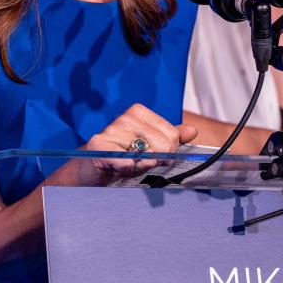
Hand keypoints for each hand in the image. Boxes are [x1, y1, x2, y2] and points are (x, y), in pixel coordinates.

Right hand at [78, 103, 197, 182]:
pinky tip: (119, 169)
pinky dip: (128, 170)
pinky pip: (127, 162)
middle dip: (155, 160)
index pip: (173, 135)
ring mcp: (111, 130)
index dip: (167, 152)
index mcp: (139, 112)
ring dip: (140, 168)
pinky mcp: (99, 146)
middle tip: (138, 162)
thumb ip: (172, 138)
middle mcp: (125, 117)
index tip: (151, 154)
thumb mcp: (149, 146)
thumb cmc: (121, 156)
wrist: (90, 169)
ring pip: (147, 156)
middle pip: (165, 145)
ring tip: (127, 165)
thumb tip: (192, 131)